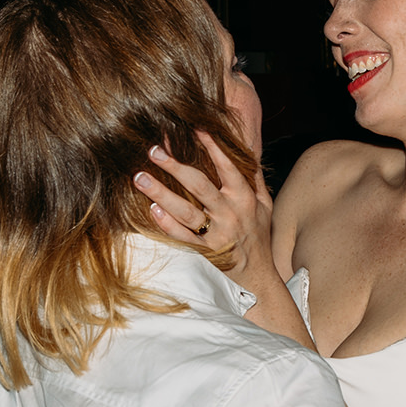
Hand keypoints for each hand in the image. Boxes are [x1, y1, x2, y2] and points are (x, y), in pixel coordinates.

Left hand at [135, 135, 276, 288]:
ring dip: (161, 192)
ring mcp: (217, 234)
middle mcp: (230, 214)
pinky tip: (152, 209)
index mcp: (244, 198)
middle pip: (199, 185)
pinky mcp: (205, 252)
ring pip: (185, 211)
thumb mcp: (265, 205)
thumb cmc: (259, 237)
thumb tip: (249, 150)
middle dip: (175, 166)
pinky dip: (167, 224)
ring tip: (140, 177)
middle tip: (153, 150)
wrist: (259, 278)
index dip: (211, 147)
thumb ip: (255, 178)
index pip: (226, 167)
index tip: (193, 128)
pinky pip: (182, 237)